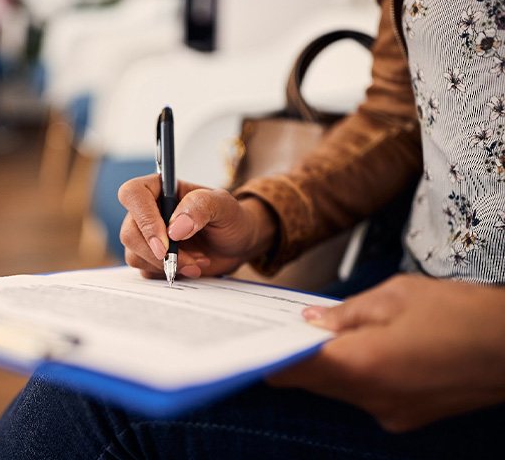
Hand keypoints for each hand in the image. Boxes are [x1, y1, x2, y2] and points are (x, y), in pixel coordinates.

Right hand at [117, 174, 276, 278]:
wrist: (237, 243)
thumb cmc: (229, 217)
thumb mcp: (223, 205)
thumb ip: (201, 207)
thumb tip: (174, 228)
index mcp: (159, 188)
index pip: (133, 195)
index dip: (144, 219)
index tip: (166, 242)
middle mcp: (148, 211)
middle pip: (129, 232)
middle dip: (158, 253)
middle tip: (188, 259)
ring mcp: (147, 236)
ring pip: (134, 255)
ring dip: (167, 265)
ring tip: (196, 260)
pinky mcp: (151, 258)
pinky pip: (145, 271)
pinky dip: (169, 273)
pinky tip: (191, 266)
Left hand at [268, 274, 504, 431]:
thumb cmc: (463, 314)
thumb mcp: (396, 296)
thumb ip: (344, 313)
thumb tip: (309, 321)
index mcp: (362, 366)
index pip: (292, 369)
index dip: (267, 355)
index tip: (250, 341)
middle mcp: (371, 399)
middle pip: (310, 382)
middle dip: (293, 357)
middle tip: (280, 328)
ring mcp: (390, 413)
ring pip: (336, 390)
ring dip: (325, 365)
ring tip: (322, 333)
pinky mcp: (406, 417)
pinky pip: (364, 396)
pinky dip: (353, 374)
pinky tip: (361, 349)